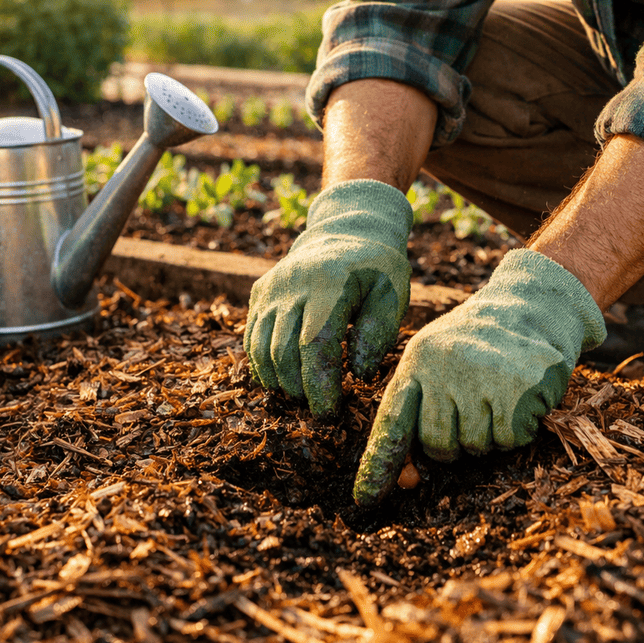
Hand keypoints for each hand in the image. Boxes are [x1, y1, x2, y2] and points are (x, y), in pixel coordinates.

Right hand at [245, 179, 412, 416]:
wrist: (346, 230)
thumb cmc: (376, 270)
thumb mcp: (391, 294)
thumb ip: (378, 334)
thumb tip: (358, 374)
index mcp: (329, 283)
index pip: (315, 344)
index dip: (319, 385)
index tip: (328, 412)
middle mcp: (292, 284)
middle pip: (283, 352)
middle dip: (299, 388)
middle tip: (318, 406)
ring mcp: (271, 288)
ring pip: (260, 348)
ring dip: (278, 381)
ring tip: (301, 395)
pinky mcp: (259, 292)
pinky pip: (252, 336)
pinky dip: (263, 365)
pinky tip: (283, 379)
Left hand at [353, 249, 606, 505]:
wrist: (534, 307)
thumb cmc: (479, 348)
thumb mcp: (438, 369)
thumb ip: (417, 417)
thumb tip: (407, 482)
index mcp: (417, 360)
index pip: (393, 422)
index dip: (378, 464)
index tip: (364, 499)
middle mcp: (444, 367)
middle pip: (438, 445)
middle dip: (456, 439)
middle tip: (475, 404)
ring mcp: (482, 376)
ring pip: (476, 446)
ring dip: (491, 433)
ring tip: (499, 393)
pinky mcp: (520, 388)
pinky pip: (511, 438)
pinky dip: (519, 427)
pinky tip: (521, 395)